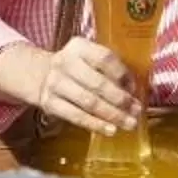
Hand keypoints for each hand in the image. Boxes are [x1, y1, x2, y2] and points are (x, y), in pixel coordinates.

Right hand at [0, 40, 140, 136]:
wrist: (41, 75)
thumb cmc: (76, 68)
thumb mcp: (88, 58)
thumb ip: (109, 69)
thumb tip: (133, 91)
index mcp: (79, 47)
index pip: (104, 58)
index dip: (122, 74)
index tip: (134, 89)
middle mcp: (65, 63)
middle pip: (98, 83)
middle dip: (121, 100)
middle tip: (136, 111)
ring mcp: (55, 83)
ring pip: (89, 102)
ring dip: (112, 115)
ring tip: (129, 123)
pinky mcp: (50, 103)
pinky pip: (76, 116)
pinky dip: (95, 124)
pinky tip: (110, 130)